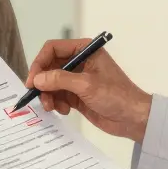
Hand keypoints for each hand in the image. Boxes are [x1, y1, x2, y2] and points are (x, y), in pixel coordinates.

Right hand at [26, 37, 151, 142]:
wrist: (134, 119)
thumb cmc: (115, 96)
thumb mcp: (86, 85)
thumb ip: (59, 79)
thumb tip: (36, 79)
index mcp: (84, 50)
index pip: (53, 49)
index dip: (40, 63)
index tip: (33, 80)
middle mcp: (79, 61)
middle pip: (49, 67)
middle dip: (43, 82)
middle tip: (38, 97)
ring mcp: (77, 79)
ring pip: (51, 83)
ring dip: (48, 95)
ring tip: (52, 108)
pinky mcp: (77, 95)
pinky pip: (58, 95)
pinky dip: (56, 103)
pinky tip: (64, 111)